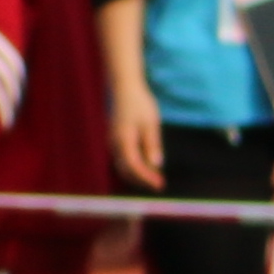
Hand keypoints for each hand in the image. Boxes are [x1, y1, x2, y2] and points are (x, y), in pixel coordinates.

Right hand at [106, 73, 165, 193]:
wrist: (125, 89)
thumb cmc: (140, 104)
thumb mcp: (150, 123)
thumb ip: (152, 144)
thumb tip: (156, 164)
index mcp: (124, 139)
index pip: (134, 166)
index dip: (146, 177)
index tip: (160, 184)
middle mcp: (115, 144)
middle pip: (126, 170)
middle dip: (142, 180)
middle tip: (160, 184)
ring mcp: (113, 143)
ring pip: (123, 167)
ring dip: (138, 175)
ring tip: (156, 178)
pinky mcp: (115, 141)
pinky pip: (123, 159)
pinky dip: (134, 167)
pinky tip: (148, 166)